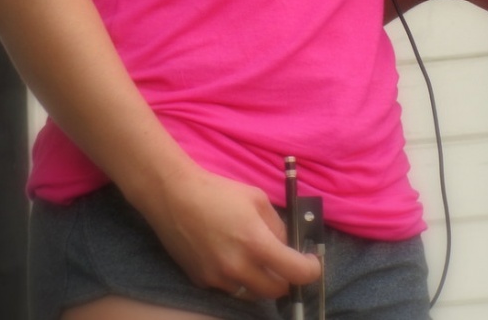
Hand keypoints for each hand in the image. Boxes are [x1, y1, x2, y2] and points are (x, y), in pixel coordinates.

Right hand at [136, 164, 321, 299]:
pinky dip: (239, 279)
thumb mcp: (257, 198)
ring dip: (262, 282)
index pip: (295, 272)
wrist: (175, 197)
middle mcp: (238, 268)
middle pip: (276, 291)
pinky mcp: (202, 282)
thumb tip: (287, 245)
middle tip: (286, 263)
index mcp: (256, 243)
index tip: (312, 264)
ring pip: (252, 294)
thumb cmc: (219, 192)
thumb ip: (277, 225)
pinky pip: (230, 289)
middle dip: (287, 279)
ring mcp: (219, 279)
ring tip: (259, 261)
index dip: (310, 271)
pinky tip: (233, 259)